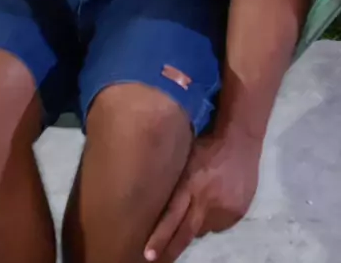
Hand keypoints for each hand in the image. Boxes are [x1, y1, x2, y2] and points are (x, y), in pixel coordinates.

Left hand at [144, 131, 261, 261]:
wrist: (240, 139)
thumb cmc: (206, 145)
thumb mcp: (186, 160)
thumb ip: (179, 185)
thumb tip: (165, 206)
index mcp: (191, 183)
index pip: (172, 216)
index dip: (160, 237)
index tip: (149, 255)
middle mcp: (207, 199)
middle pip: (186, 232)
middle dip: (170, 248)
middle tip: (157, 260)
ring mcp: (224, 208)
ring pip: (204, 229)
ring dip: (196, 224)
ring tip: (199, 205)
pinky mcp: (238, 212)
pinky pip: (220, 224)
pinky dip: (213, 219)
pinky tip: (216, 202)